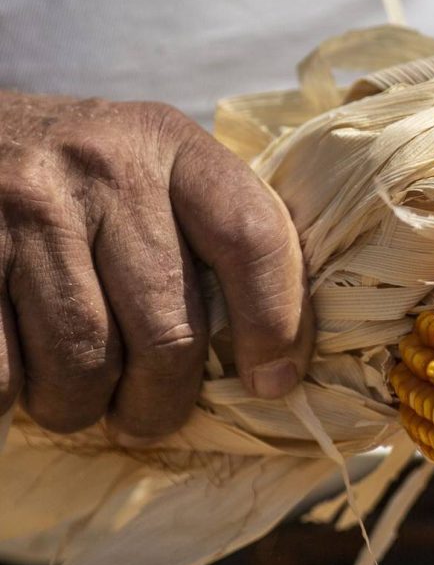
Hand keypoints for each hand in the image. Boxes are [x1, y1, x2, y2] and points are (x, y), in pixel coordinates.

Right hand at [0, 91, 313, 441]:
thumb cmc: (71, 182)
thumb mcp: (149, 173)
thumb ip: (209, 241)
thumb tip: (274, 363)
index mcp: (171, 146)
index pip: (253, 238)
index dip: (276, 324)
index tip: (271, 382)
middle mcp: (102, 166)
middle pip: (168, 330)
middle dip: (160, 401)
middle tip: (146, 418)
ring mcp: (23, 206)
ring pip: (83, 363)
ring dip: (80, 407)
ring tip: (73, 396)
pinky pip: (3, 373)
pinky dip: (13, 398)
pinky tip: (18, 379)